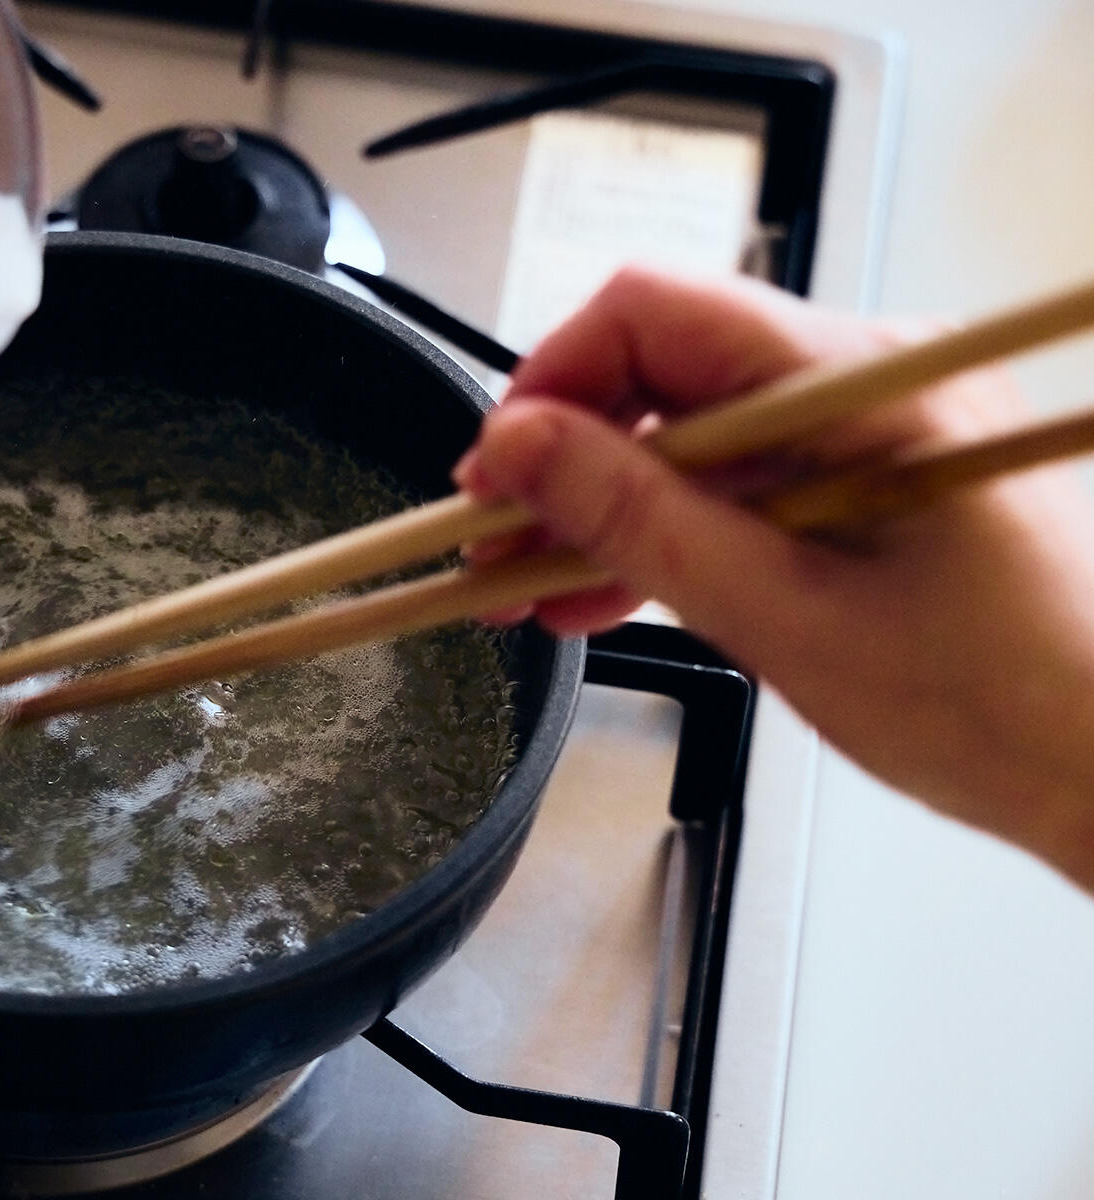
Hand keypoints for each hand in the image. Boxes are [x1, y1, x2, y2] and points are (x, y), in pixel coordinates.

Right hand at [454, 267, 1093, 888]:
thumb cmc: (1006, 704)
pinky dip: (664, 535)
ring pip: (688, 440)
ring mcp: (867, 430)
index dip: (551, 385)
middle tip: (489, 548)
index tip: (490, 476)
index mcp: (863, 380)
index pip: (657, 313)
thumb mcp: (784, 616)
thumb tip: (520, 447)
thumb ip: (641, 521)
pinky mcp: (864, 482)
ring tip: (523, 589)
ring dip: (601, 510)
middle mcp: (866, 379)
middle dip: (562, 461)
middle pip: (664, 376)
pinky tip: (598, 594)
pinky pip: (737, 486)